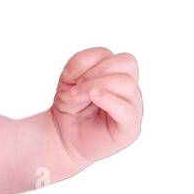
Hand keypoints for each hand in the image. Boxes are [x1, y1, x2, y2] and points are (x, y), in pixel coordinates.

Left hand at [50, 47, 142, 165]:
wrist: (61, 138)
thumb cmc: (69, 107)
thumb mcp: (68, 78)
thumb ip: (79, 64)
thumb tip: (91, 74)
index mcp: (119, 75)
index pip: (116, 55)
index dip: (92, 61)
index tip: (70, 77)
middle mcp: (130, 90)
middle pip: (127, 63)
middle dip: (97, 71)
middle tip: (75, 88)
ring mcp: (132, 108)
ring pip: (126, 83)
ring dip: (96, 85)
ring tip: (76, 97)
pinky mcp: (130, 127)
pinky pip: (127, 110)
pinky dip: (109, 99)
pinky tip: (93, 98)